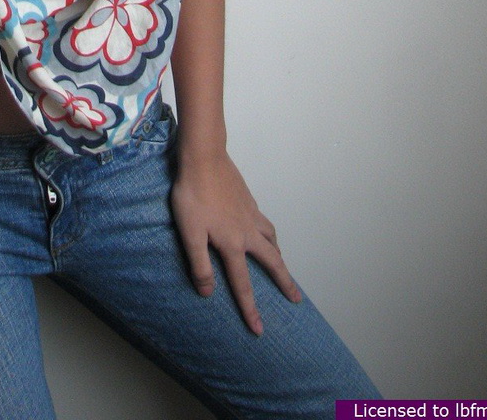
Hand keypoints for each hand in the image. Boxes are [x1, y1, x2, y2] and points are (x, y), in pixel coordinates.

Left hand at [170, 151, 301, 334]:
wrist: (204, 157)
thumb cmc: (193, 195)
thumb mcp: (190, 233)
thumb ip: (200, 264)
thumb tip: (208, 293)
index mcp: (232, 244)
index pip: (243, 284)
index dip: (250, 309)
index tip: (260, 330)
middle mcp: (247, 231)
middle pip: (272, 262)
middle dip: (284, 282)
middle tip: (296, 298)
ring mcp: (250, 213)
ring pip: (272, 238)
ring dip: (279, 255)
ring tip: (282, 264)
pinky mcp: (248, 199)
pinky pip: (264, 222)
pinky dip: (269, 233)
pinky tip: (262, 230)